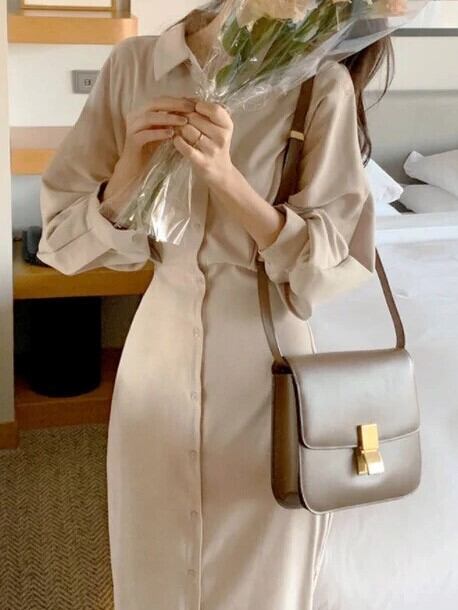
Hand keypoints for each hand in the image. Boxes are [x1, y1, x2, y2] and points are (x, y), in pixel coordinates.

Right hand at [101, 96, 194, 216]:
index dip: (177, 99)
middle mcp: (136, 116)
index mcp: (143, 112)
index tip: (194, 102)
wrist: (136, 170)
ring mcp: (132, 128)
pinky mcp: (131, 141)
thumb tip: (193, 114)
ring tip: (184, 121)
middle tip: (190, 107)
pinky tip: (171, 135)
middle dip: (174, 104)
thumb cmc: (152, 152)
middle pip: (155, 103)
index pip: (161, 100)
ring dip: (168, 118)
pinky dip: (158, 133)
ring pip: (149, 117)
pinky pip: (145, 134)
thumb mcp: (164, 134)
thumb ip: (173, 123)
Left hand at [172, 100, 233, 185]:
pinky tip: (176, 140)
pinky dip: (177, 141)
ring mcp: (212, 150)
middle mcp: (222, 137)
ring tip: (176, 129)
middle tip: (177, 118)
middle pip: (196, 118)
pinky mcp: (201, 162)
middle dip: (183, 116)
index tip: (191, 108)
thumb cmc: (214, 144)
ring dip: (178, 128)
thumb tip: (184, 99)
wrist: (219, 172)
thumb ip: (206, 112)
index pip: (213, 109)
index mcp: (227, 125)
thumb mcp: (218, 127)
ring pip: (188, 130)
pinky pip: (184, 146)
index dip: (198, 105)